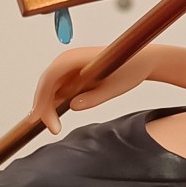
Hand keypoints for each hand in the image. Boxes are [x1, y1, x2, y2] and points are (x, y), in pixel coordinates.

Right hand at [31, 44, 166, 133]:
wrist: (143, 59)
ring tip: (52, 127)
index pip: (50, 77)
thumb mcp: (115, 87)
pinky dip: (55, 101)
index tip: (42, 118)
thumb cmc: (131, 69)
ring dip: (47, 105)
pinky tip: (55, 116)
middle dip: (43, 106)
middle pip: (46, 83)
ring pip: (50, 86)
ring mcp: (70, 64)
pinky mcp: (74, 71)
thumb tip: (72, 106)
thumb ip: (94, 97)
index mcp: (77, 57)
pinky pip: (59, 86)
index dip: (42, 98)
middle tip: (50, 129)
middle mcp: (69, 58)